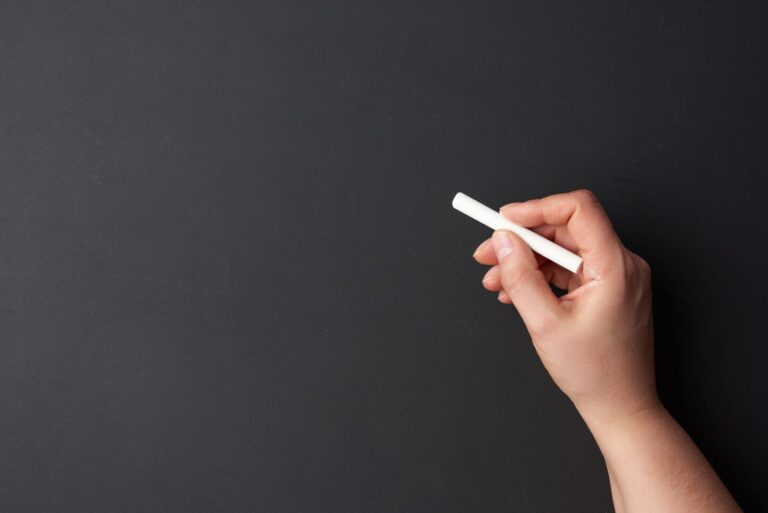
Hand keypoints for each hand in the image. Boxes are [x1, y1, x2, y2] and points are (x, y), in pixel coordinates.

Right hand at [472, 189, 656, 421]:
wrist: (620, 407)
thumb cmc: (595, 373)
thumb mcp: (545, 324)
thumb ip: (521, 277)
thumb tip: (503, 241)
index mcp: (616, 266)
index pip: (578, 209)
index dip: (537, 208)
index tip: (504, 220)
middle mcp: (621, 264)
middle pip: (565, 230)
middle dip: (522, 240)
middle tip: (487, 252)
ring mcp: (615, 277)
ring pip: (563, 250)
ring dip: (526, 261)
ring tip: (494, 279)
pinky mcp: (607, 289)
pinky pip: (569, 269)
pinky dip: (540, 276)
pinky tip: (514, 291)